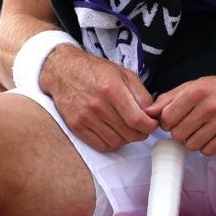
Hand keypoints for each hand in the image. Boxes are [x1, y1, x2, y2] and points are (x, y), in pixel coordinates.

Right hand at [41, 48, 156, 151]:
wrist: (63, 71)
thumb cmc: (96, 71)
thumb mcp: (124, 74)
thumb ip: (141, 94)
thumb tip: (152, 113)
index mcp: (112, 90)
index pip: (137, 119)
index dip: (149, 126)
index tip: (152, 124)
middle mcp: (98, 105)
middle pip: (128, 133)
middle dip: (141, 133)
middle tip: (142, 127)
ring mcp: (85, 117)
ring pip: (116, 142)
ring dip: (127, 139)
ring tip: (128, 129)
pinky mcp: (76, 126)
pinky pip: (100, 145)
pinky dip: (112, 143)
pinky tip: (115, 133)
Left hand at [148, 67, 215, 156]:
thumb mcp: (193, 85)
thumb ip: (169, 98)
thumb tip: (148, 112)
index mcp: (197, 92)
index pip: (167, 118)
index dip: (167, 121)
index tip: (174, 118)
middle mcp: (209, 106)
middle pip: (177, 133)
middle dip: (179, 130)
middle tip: (188, 123)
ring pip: (191, 145)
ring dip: (192, 140)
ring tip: (200, 128)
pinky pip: (207, 150)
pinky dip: (206, 146)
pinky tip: (210, 134)